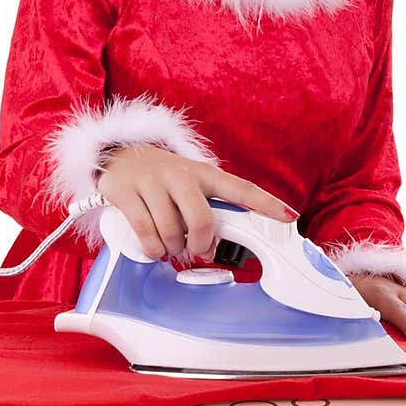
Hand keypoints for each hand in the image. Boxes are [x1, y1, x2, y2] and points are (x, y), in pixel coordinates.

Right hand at [97, 143, 298, 262]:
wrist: (117, 156)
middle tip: (197, 249)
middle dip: (202, 244)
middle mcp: (180, 174)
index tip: (288, 217)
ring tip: (171, 245)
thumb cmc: (162, 177)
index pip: (240, 188)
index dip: (266, 204)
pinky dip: (153, 249)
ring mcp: (152, 182)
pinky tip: (155, 247)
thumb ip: (208, 209)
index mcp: (203, 173)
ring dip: (173, 249)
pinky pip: (145, 233)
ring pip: (172, 232)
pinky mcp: (126, 192)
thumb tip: (218, 245)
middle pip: (202, 220)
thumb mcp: (190, 184)